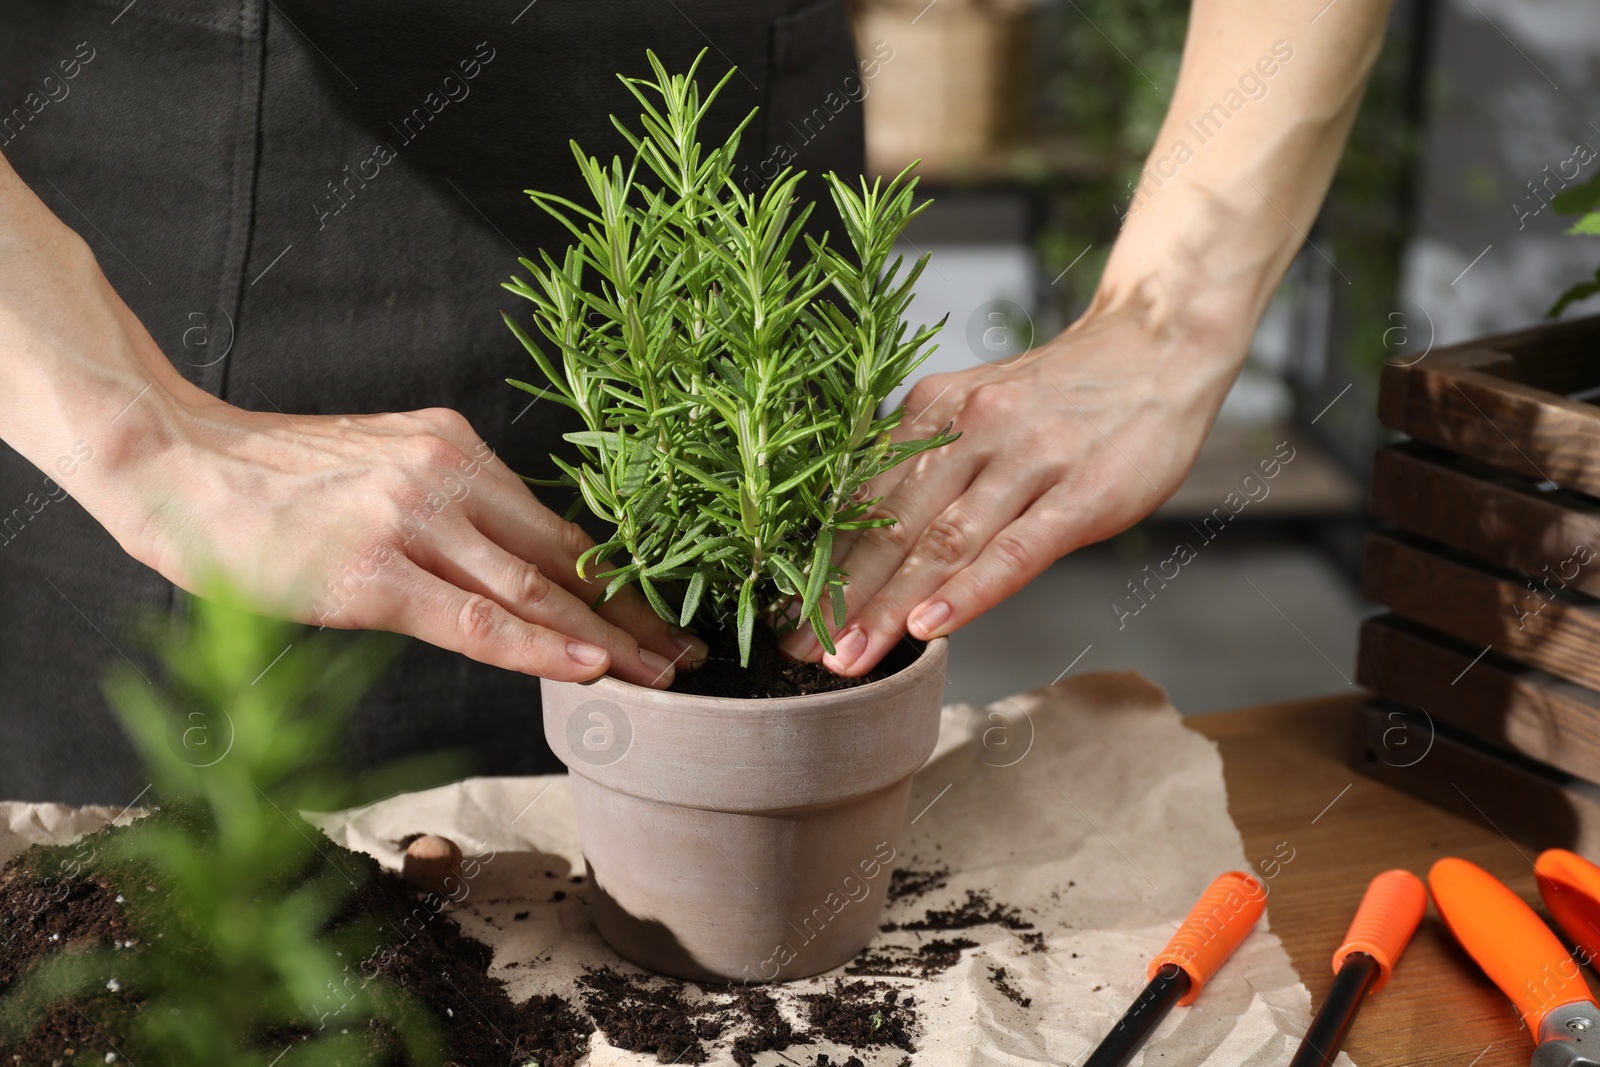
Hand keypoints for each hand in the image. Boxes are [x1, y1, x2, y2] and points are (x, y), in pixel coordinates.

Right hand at [106, 394, 705, 687]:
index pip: (557, 525)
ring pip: (533, 589)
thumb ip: (445, 507)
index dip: (619, 575)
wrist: (172, 460)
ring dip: (609, 636)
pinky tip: (586, 666)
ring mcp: (412, 520)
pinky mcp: (372, 570)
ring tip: (665, 674)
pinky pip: (473, 619)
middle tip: (692, 651)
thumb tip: (508, 565)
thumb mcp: (379, 468)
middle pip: (564, 555)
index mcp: (454, 446)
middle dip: (635, 611)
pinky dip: (536, 644)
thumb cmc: (270, 479)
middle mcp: (447, 473)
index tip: (666, 611)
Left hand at [778, 297, 1246, 674]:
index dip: (820, 558)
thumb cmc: (1067, 395)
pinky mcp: (1081, 493)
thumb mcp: (982, 408)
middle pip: (890, 525)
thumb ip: (933, 463)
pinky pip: (1014, 549)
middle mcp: (972, 428)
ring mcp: (1028, 460)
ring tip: (847, 656)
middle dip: (837, 594)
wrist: (1160, 344)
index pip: (864, 496)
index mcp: (936, 409)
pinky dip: (967, 591)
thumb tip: (869, 534)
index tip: (784, 610)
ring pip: (941, 542)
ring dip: (886, 606)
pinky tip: (929, 627)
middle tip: (798, 648)